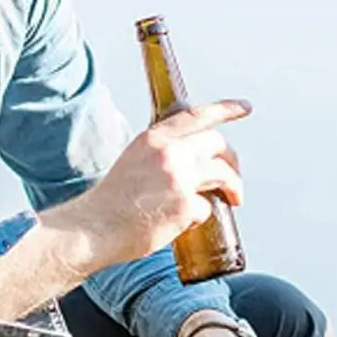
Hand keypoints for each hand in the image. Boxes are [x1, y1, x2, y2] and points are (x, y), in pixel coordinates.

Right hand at [68, 101, 247, 269]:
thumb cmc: (109, 204)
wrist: (93, 229)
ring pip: (223, 174)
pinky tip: (182, 224)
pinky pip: (206, 208)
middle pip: (218, 144)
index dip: (225, 109)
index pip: (197, 115)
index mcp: (153, 138)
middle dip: (232, 161)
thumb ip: (159, 158)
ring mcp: (179, 178)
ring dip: (234, 187)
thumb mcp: (133, 163)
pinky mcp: (185, 205)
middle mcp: (169, 152)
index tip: (244, 107)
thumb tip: (187, 168)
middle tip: (233, 177)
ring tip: (233, 199)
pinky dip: (198, 218)